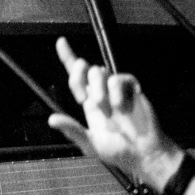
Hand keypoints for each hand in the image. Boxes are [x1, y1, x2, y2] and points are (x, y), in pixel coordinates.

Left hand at [52, 38, 185, 188]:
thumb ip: (72, 130)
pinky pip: (120, 79)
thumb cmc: (118, 151)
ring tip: (107, 111)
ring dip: (99, 90)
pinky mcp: (133, 90)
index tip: (60, 41)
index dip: (68, 58)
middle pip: (87, 69)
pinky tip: (120, 108)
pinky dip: (117, 92)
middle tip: (83, 97)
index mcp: (89, 104)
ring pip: (101, 72)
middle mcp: (102, 93)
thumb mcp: (90, 144)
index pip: (76, 77)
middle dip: (80, 76)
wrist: (143, 153)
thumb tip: (51, 119)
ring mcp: (118, 91)